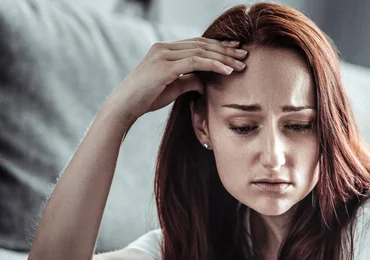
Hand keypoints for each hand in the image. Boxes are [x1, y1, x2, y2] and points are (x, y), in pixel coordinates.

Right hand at [103, 37, 246, 123]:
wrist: (124, 106)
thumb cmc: (146, 98)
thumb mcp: (172, 88)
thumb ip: (188, 81)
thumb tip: (204, 83)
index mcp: (165, 49)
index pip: (197, 44)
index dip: (218, 47)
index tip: (235, 51)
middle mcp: (164, 47)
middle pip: (202, 45)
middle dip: (225, 49)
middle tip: (245, 54)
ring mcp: (163, 55)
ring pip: (201, 52)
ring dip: (224, 58)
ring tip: (241, 64)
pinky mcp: (165, 67)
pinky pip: (195, 62)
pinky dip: (213, 65)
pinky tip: (227, 71)